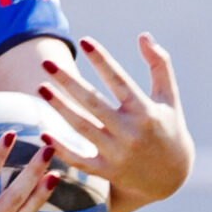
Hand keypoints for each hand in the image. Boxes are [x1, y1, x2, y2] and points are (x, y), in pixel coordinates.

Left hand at [35, 33, 192, 211]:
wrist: (170, 176)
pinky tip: (44, 133)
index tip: (85, 41)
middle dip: (68, 82)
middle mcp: (131, 132)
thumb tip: (143, 35)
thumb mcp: (169, 97)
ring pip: (82, 127)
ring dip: (60, 107)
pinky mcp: (107, 171)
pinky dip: (61, 149)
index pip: (120, 81)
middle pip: (93, 102)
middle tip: (46, 63)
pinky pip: (79, 160)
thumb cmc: (168, 128)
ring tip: (41, 87)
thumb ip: (159, 64)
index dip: (102, 60)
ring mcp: (118, 153)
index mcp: (146, 111)